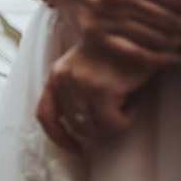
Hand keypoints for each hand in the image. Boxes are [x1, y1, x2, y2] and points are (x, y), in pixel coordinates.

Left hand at [37, 41, 156, 150]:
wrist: (136, 31)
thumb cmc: (115, 53)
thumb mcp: (85, 69)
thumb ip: (75, 92)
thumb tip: (80, 130)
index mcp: (55, 74)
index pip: (44, 115)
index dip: (59, 137)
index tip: (76, 149)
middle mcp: (62, 78)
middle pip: (77, 126)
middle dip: (100, 128)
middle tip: (118, 112)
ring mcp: (80, 84)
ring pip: (96, 128)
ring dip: (115, 123)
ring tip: (126, 103)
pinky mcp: (101, 89)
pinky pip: (113, 124)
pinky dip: (126, 118)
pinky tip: (133, 101)